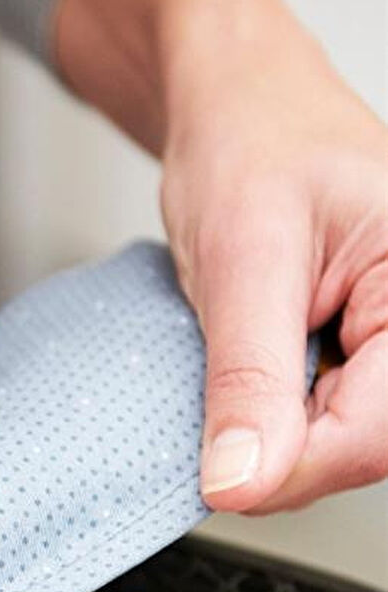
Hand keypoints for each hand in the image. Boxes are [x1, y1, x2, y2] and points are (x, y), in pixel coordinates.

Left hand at [159, 5, 386, 512]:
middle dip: (282, 452)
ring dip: (275, 434)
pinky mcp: (368, 351)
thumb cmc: (250, 147)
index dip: (293, 468)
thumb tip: (242, 479)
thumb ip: (247, 379)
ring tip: (239, 361)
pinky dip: (272, 416)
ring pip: (343, 442)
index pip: (376, 429)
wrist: (234, 111)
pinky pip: (325, 419)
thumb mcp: (241, 263)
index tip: (220, 478)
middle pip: (365, 445)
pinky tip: (250, 371)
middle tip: (218, 410)